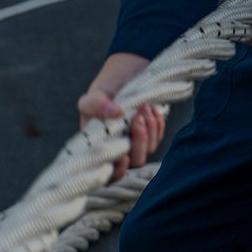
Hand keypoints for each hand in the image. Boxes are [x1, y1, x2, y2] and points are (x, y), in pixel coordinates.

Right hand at [77, 53, 162, 182]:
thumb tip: (116, 112)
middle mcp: (119, 150)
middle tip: (137, 118)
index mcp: (99, 148)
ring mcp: (136, 144)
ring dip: (149, 129)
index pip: (108, 174)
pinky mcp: (150, 135)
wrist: (124, 78)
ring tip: (144, 107)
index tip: (123, 156)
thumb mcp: (93, 96)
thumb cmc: (103, 92)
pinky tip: (153, 110)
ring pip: (148, 150)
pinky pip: (158, 138)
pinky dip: (157, 125)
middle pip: (134, 162)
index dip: (117, 171)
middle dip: (139, 143)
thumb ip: (96, 105)